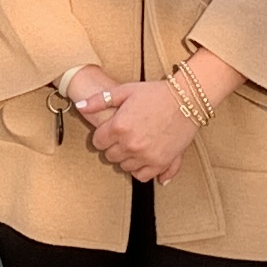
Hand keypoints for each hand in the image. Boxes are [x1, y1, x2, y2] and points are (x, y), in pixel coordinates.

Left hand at [82, 80, 200, 186]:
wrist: (187, 100)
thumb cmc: (156, 93)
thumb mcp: (125, 91)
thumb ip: (100, 100)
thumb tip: (80, 106)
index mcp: (118, 126)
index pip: (98, 142)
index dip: (103, 135)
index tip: (111, 130)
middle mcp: (130, 144)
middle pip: (110, 156)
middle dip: (114, 146)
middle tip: (125, 135)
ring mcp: (145, 155)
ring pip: (124, 167)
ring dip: (127, 158)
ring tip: (136, 144)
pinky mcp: (161, 163)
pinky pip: (142, 176)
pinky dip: (141, 170)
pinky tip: (144, 158)